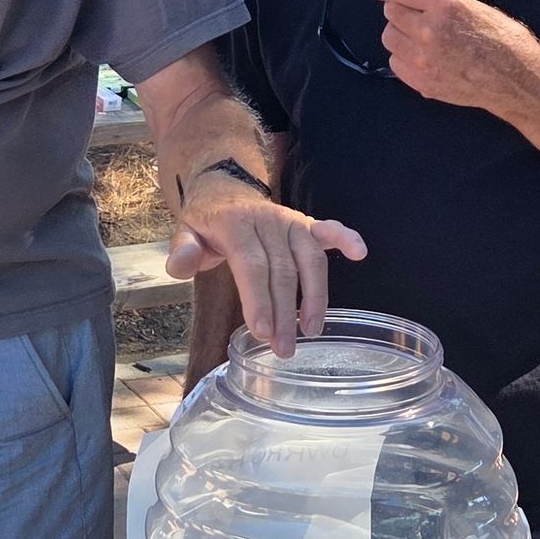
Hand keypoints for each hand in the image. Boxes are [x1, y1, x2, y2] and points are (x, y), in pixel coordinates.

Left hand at [164, 175, 366, 357]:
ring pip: (309, 259)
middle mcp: (267, 220)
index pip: (250, 263)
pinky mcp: (305, 225)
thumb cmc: (206, 223)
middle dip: (285, 311)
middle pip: (282, 269)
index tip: (262, 331)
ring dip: (315, 296)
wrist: (224, 189)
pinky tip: (359, 252)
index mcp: (235, 224)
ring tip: (311, 331)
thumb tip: (180, 267)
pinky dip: (345, 238)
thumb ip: (183, 250)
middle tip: (283, 349)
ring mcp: (290, 221)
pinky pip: (327, 230)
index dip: (258, 297)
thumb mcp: (185, 232)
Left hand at [369, 0, 535, 109]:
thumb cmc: (504, 41)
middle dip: (400, 10)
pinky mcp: (422, 81)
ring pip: (389, 38)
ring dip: (400, 33)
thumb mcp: (476, 7)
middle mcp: (430, 31)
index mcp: (446, 7)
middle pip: (392, 13)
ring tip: (419, 36)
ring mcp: (424, 59)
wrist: (516, 80)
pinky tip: (420, 56)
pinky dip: (403, 57)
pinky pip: (395, 63)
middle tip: (414, 15)